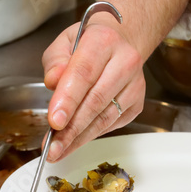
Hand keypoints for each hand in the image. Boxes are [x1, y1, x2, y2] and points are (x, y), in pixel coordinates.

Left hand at [41, 12, 144, 161]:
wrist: (121, 42)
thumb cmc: (89, 43)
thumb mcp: (64, 42)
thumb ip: (55, 62)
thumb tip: (53, 83)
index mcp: (103, 41)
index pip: (84, 73)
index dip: (68, 100)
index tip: (54, 122)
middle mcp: (125, 62)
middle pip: (96, 101)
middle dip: (71, 128)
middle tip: (52, 147)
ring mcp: (135, 85)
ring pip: (105, 118)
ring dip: (80, 138)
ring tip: (59, 150)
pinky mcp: (137, 103)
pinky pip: (112, 124)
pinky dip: (91, 135)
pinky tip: (75, 141)